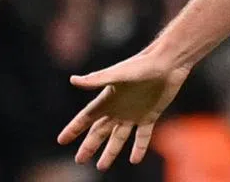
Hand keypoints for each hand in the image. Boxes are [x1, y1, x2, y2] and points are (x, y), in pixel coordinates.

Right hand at [57, 52, 190, 170]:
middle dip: (89, 146)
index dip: (74, 129)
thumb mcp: (118, 74)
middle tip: (79, 160)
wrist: (168, 62)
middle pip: (99, 131)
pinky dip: (139, 148)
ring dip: (111, 152)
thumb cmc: (142, 64)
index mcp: (107, 99)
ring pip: (119, 138)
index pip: (86, 118)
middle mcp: (118, 108)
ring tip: (102, 167)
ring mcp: (134, 113)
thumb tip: (73, 80)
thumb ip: (96, 79)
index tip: (61, 140)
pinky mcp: (150, 115)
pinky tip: (135, 159)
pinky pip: (142, 136)